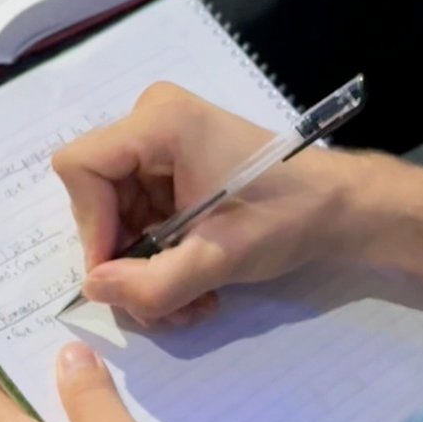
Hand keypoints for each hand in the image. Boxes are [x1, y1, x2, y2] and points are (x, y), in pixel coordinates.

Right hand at [53, 82, 361, 322]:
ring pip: (118, 213)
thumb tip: (94, 290)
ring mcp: (164, 142)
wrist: (341, 207)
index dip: (91, 226)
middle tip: (158, 302)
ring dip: (146, 266)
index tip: (120, 273)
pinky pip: (143, 214)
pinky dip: (161, 255)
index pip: (81, 168)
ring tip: (186, 302)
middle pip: (98, 195)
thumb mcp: (218, 259)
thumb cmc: (288, 217)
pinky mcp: (176, 165)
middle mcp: (154, 120)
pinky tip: (194, 284)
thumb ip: (153, 282)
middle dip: (124, 257)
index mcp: (161, 122)